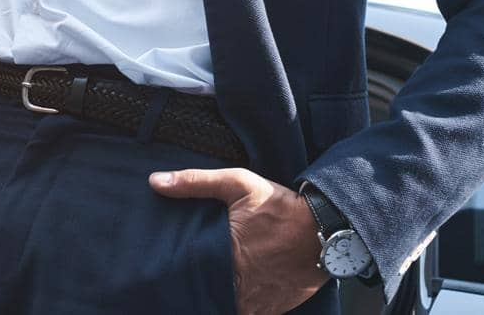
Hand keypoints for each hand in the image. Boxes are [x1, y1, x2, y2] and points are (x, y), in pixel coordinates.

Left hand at [149, 167, 328, 314]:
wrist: (327, 232)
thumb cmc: (281, 208)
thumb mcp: (238, 184)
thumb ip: (194, 182)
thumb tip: (155, 182)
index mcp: (224, 256)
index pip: (188, 273)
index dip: (178, 271)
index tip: (170, 266)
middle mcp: (238, 285)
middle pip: (206, 292)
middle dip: (200, 283)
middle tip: (195, 271)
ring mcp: (255, 301)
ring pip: (225, 305)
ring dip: (219, 295)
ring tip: (216, 280)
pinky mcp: (271, 309)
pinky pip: (247, 312)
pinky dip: (239, 303)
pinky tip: (237, 289)